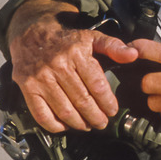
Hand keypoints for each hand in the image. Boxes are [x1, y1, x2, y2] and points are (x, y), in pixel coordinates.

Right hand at [7, 0, 138, 131]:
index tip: (112, 110)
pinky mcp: (27, 87)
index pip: (96, 85)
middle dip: (95, 116)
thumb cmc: (65, 40)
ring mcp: (41, 78)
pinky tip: (65, 126)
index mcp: (76, 53)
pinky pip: (42, 114)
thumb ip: (113, 46)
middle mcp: (58, 65)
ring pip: (64, 110)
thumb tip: (133, 55)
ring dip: (78, 123)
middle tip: (102, 123)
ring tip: (86, 125)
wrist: (31, 33)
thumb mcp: (91, 37)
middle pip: (82, 101)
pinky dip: (54, 125)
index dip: (107, 102)